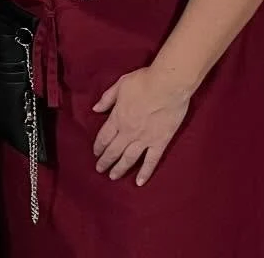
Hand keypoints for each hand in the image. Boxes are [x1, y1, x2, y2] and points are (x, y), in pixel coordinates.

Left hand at [92, 66, 190, 184]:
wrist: (167, 85)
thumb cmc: (143, 81)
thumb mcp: (120, 85)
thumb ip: (107, 98)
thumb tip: (95, 109)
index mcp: (118, 118)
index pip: (104, 137)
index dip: (98, 146)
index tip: (96, 153)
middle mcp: (128, 132)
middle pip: (114, 150)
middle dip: (105, 161)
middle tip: (100, 170)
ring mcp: (144, 139)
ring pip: (129, 158)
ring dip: (119, 169)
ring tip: (113, 177)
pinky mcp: (160, 142)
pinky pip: (151, 161)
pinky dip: (145, 172)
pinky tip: (139, 182)